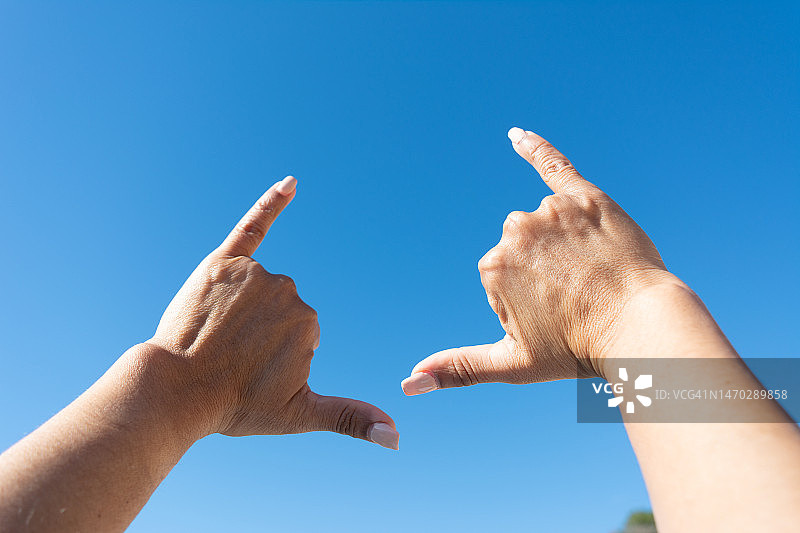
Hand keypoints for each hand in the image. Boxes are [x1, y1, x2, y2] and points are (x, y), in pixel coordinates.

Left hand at [147, 176, 397, 448]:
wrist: (175, 391)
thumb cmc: (234, 405)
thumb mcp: (299, 415)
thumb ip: (351, 419)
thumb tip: (398, 438)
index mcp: (309, 323)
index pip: (299, 334)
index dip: (273, 358)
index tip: (250, 373)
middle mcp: (287, 290)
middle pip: (280, 308)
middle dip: (259, 333)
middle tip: (228, 358)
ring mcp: (255, 274)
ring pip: (260, 287)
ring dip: (242, 309)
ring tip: (214, 338)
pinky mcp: (225, 261)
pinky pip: (254, 226)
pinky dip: (273, 203)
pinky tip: (291, 183)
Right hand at [402, 128, 685, 393]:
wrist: (639, 327)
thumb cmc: (575, 349)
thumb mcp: (511, 364)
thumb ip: (457, 369)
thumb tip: (406, 384)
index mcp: (492, 266)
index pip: (503, 276)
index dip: (529, 300)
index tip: (554, 317)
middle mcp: (515, 230)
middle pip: (522, 247)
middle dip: (544, 271)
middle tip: (577, 297)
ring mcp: (551, 210)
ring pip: (547, 223)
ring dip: (564, 245)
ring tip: (594, 274)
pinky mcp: (584, 196)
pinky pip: (553, 166)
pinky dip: (534, 148)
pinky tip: (516, 136)